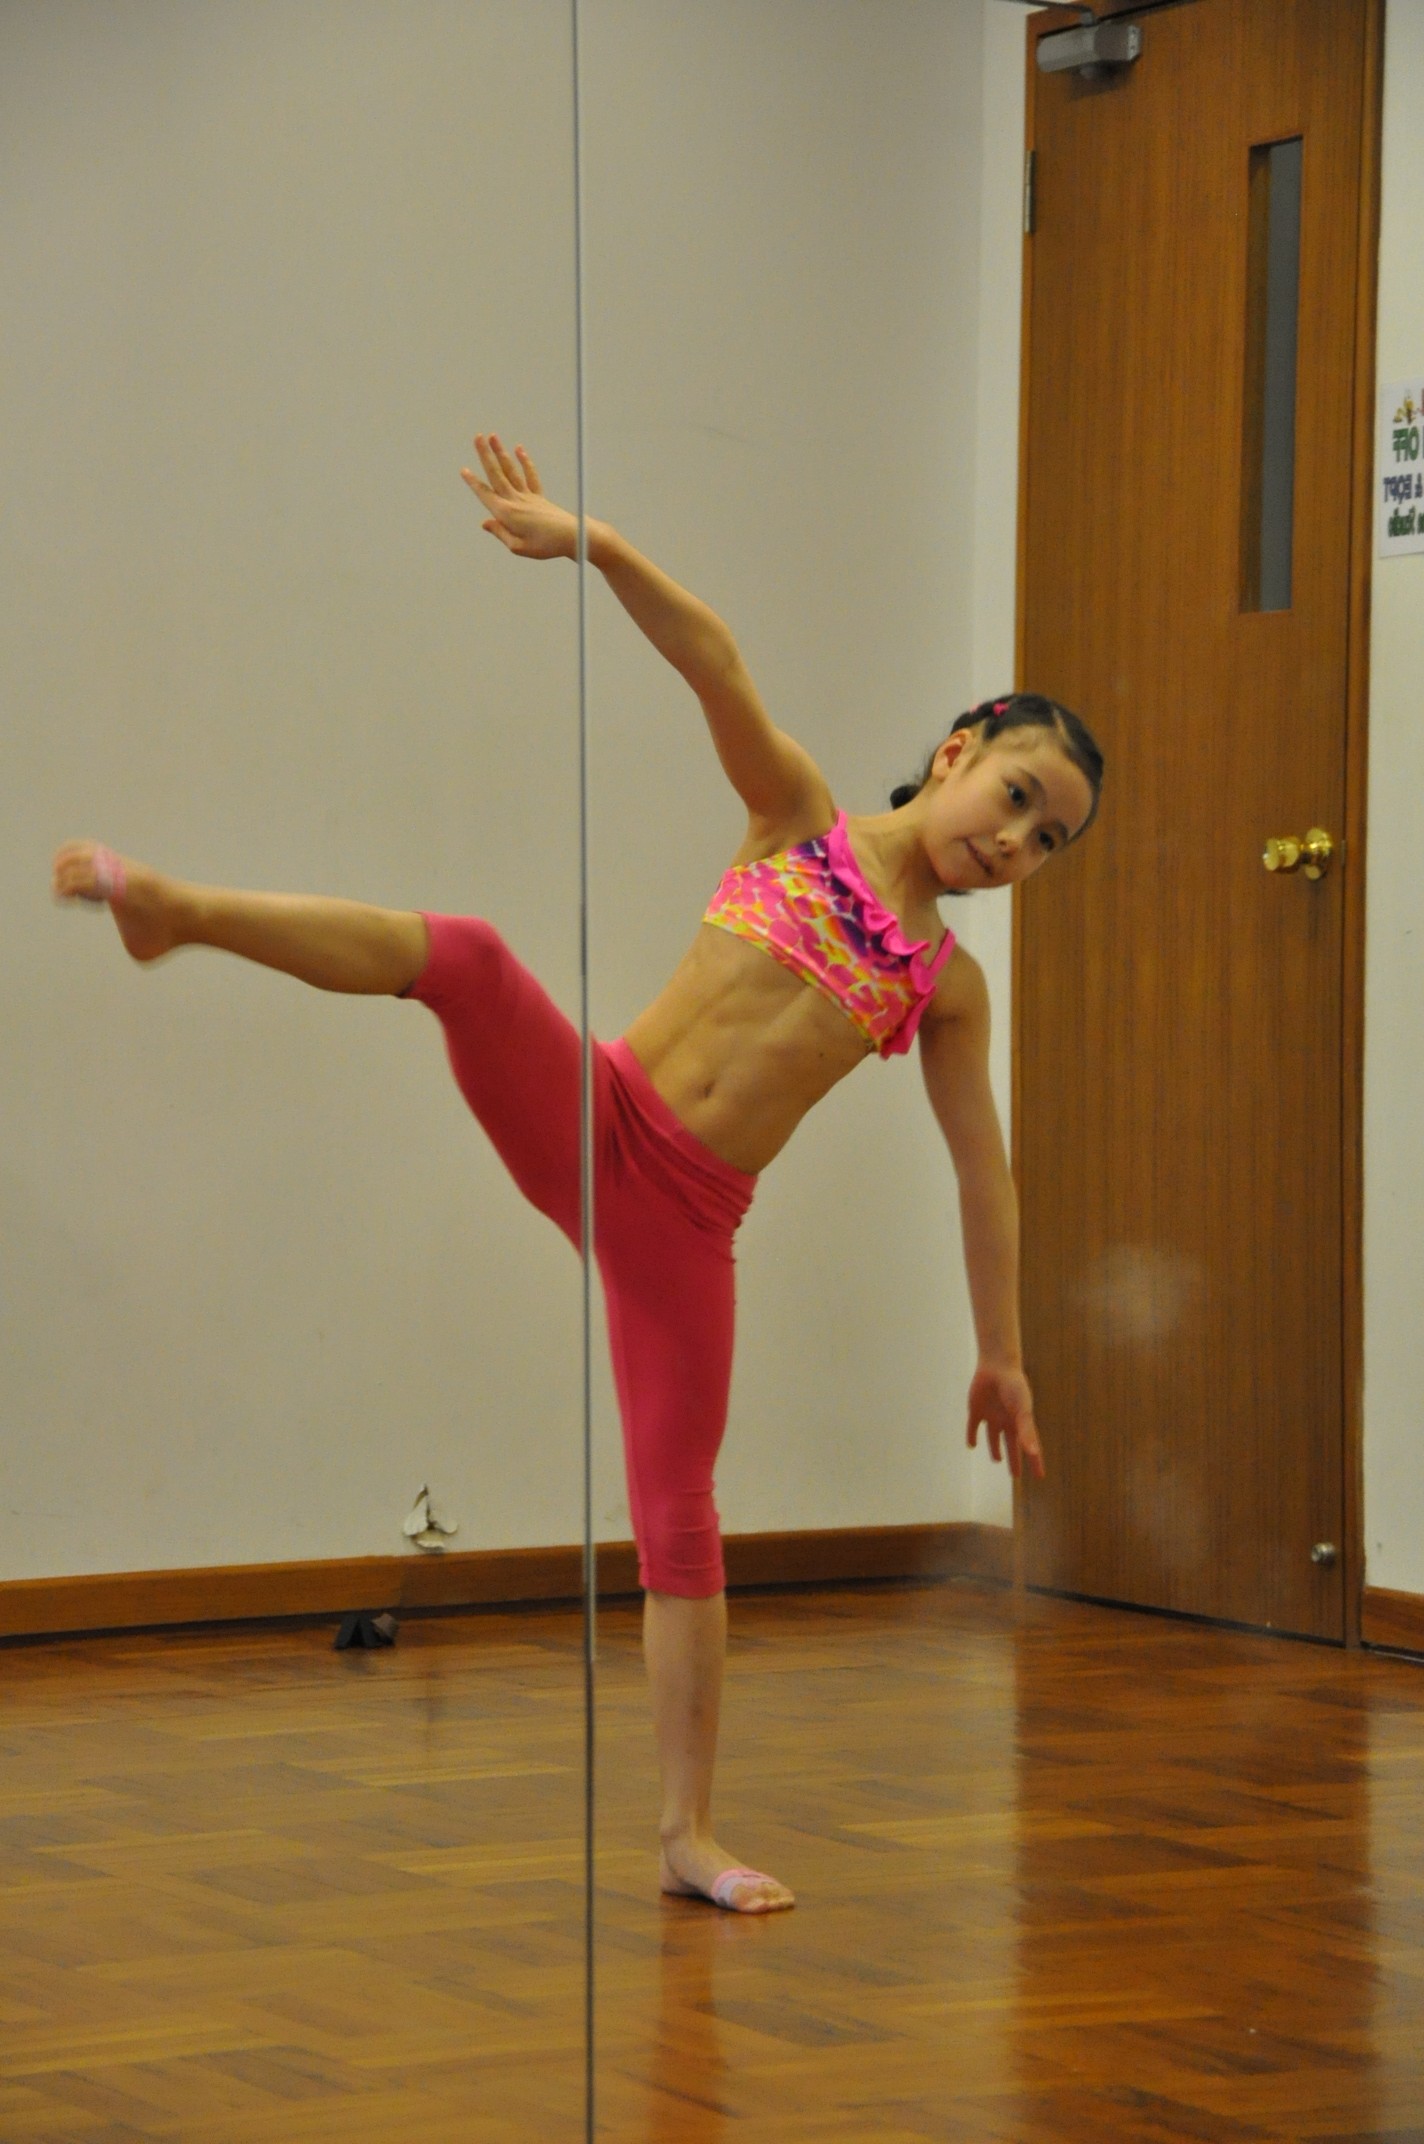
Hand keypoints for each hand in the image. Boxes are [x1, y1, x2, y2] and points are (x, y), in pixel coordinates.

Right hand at [460, 433, 577, 558]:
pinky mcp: (539, 496)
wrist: (572, 537)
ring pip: (511, 470)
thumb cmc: (545, 546)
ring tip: (493, 436)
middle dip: (485, 455)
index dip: (474, 483)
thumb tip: (485, 522)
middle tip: (477, 437)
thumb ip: (500, 533)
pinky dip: (524, 462)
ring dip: (501, 452)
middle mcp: (515, 500)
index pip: (486, 494)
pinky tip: (519, 449)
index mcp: (506, 513)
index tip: (464, 470)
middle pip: (497, 474)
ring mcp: (528, 496)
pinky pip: (530, 476)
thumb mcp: (518, 547)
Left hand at [966, 1361, 1044, 1479]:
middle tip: (1016, 1475)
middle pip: (1011, 1446)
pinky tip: (972, 1445)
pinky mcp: (976, 1410)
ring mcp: (992, 1416)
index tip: (1040, 1476)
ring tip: (997, 1460)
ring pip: (993, 1437)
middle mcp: (1007, 1421)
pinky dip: (972, 1435)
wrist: (996, 1366)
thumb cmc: (1014, 1388)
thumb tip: (1033, 1453)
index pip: (1030, 1447)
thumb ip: (1027, 1432)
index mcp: (1020, 1423)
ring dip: (995, 1449)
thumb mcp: (1023, 1411)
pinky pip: (973, 1426)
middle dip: (1014, 1460)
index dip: (1035, 1462)